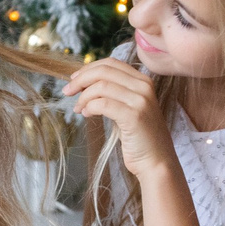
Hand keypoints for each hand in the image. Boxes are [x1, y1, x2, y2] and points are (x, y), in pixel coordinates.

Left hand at [63, 58, 175, 182]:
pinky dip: (89, 107)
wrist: (157, 162)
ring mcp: (140, 101)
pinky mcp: (134, 116)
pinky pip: (103, 104)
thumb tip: (83, 83)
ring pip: (101, 86)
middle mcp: (144, 86)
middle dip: (80, 79)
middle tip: (68, 91)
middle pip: (104, 71)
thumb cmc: (139, 137)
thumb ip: (113, 92)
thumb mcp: (128, 107)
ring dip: (83, 97)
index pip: (111, 63)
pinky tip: (86, 114)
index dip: (88, 69)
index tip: (74, 79)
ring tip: (78, 109)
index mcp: (143, 81)